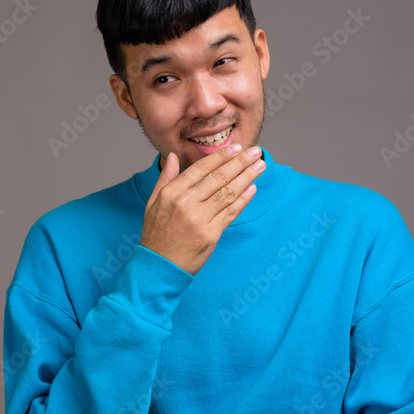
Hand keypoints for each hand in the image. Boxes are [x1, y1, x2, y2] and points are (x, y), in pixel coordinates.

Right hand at [141, 145, 264, 273]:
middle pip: (218, 178)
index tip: (236, 148)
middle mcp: (185, 204)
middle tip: (255, 152)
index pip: (201, 169)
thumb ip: (165, 179)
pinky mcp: (210, 234)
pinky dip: (243, 199)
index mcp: (171, 193)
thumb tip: (172, 157)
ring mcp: (199, 219)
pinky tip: (252, 188)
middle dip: (240, 162)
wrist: (159, 266)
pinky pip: (231, 212)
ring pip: (228, 193)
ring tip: (260, 166)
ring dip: (247, 177)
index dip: (221, 157)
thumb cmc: (156, 234)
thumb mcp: (153, 203)